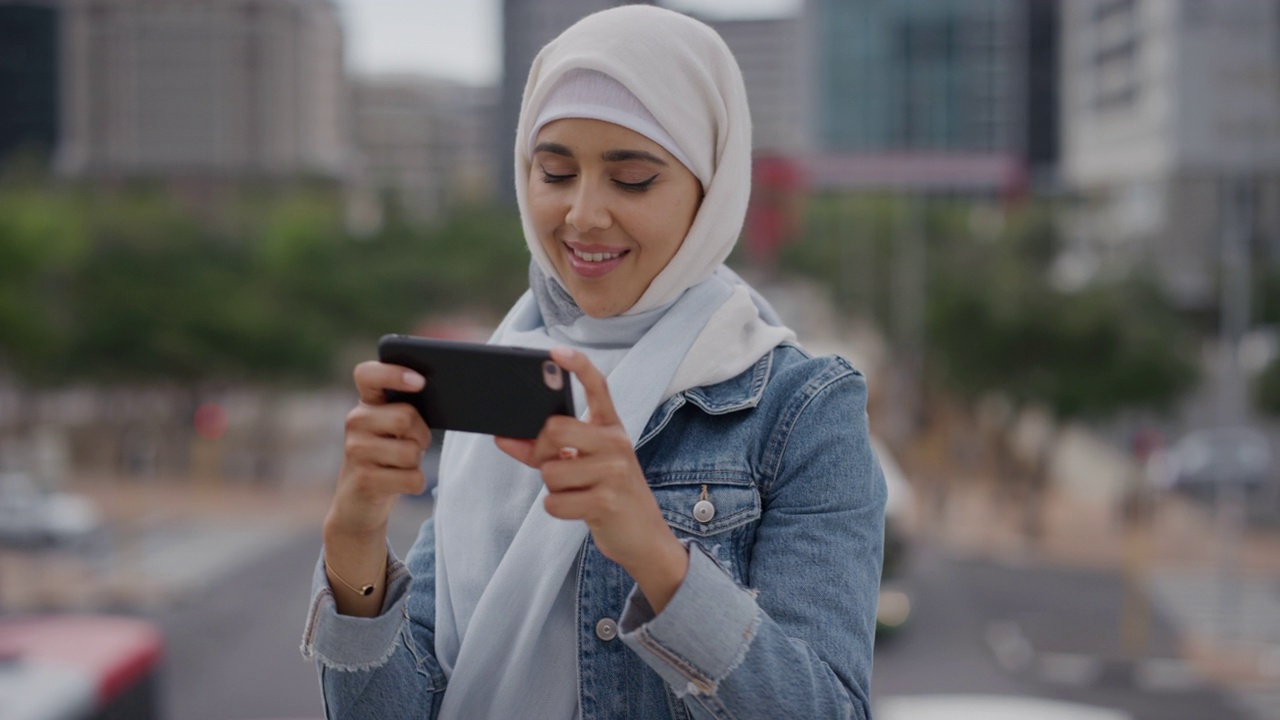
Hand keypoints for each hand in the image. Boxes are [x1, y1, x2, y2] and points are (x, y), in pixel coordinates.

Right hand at [327, 361, 432, 538]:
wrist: (359, 502)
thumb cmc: (389, 457)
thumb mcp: (394, 430)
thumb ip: (408, 410)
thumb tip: (446, 399)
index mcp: (367, 403)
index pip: (367, 374)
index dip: (393, 373)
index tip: (420, 382)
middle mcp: (355, 421)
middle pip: (405, 417)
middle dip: (421, 435)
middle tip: (413, 444)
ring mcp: (355, 450)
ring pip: (411, 452)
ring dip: (416, 462)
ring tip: (401, 465)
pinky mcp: (364, 479)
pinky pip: (412, 479)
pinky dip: (415, 483)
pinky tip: (399, 483)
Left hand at [495, 347, 688, 612]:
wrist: (644, 537)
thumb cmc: (606, 494)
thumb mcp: (581, 465)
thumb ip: (544, 449)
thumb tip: (502, 438)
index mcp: (612, 427)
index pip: (598, 386)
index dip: (577, 367)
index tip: (555, 352)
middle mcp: (616, 443)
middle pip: (554, 429)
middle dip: (543, 452)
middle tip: (556, 466)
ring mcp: (614, 472)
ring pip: (551, 471)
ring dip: (553, 488)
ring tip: (578, 493)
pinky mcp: (607, 502)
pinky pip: (554, 501)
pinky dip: (558, 509)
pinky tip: (579, 510)